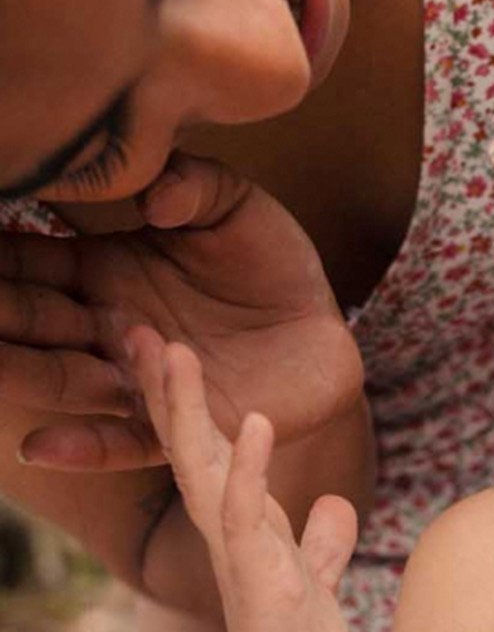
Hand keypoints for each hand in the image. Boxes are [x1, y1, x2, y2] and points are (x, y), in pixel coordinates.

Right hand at [2, 157, 361, 472]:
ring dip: (20, 374)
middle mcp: (107, 325)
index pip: (29, 258)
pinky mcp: (182, 426)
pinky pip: (125, 441)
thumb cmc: (270, 262)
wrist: (324, 330)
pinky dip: (84, 446)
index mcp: (103, 267)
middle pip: (31, 321)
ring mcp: (139, 379)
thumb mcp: (233, 206)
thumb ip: (192, 186)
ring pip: (63, 379)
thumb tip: (152, 195)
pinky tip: (39, 446)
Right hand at [133, 330, 360, 631]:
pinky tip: (253, 421)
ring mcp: (240, 561)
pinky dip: (251, 468)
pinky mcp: (263, 584)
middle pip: (190, 451)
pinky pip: (248, 517)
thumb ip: (319, 544)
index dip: (185, 405)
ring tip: (173, 353)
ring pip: (205, 473)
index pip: (208, 457)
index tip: (164, 349)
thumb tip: (334, 504)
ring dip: (187, 414)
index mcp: (241, 535)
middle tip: (136, 330)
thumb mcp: (315, 586)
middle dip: (166, 393)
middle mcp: (229, 541)